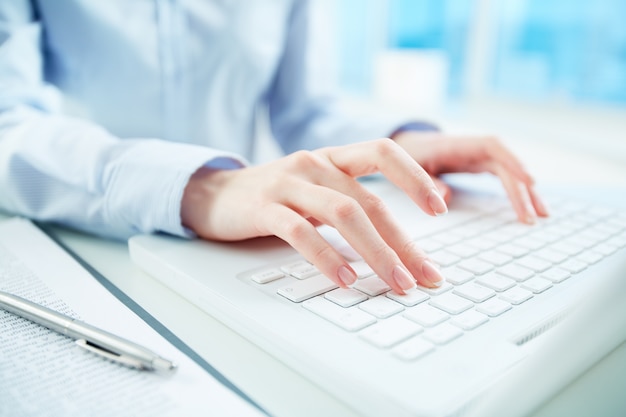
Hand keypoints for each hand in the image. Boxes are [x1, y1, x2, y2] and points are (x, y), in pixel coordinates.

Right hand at [181, 139, 446, 293]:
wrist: (213, 194)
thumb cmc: (273, 196)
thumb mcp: (315, 189)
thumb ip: (350, 203)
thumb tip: (395, 241)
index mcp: (332, 158)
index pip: (383, 152)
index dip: (415, 177)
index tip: (440, 210)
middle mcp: (314, 164)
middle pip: (369, 201)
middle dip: (403, 242)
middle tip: (424, 275)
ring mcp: (288, 183)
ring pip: (343, 214)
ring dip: (375, 252)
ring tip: (394, 282)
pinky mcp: (264, 207)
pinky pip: (301, 232)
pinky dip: (327, 256)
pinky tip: (344, 278)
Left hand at [393, 131, 548, 222]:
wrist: (411, 143)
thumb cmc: (412, 153)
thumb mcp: (410, 166)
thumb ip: (424, 181)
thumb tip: (442, 200)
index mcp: (460, 144)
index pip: (493, 147)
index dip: (513, 161)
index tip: (529, 181)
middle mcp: (475, 149)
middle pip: (506, 166)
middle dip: (521, 190)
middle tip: (531, 217)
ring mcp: (481, 157)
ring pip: (510, 172)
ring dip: (527, 192)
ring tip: (543, 216)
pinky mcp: (482, 166)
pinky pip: (505, 177)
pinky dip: (517, 192)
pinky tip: (529, 208)